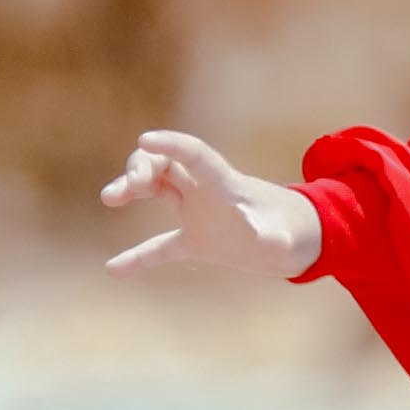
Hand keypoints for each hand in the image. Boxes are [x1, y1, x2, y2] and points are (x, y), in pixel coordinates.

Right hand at [103, 125, 320, 281]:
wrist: (298, 243)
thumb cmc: (294, 232)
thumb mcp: (285, 235)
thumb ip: (274, 235)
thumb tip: (270, 240)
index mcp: (226, 185)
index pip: (195, 156)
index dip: (173, 145)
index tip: (146, 140)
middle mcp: (207, 193)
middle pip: (168, 166)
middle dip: (142, 167)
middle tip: (128, 188)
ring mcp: (198, 215)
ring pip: (158, 190)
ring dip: (132, 188)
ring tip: (110, 198)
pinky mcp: (196, 241)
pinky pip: (160, 246)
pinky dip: (139, 257)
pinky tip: (114, 270)